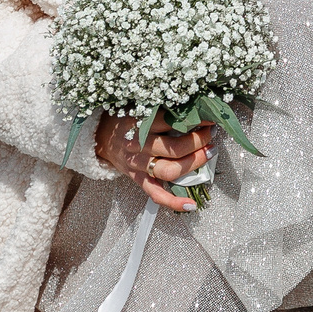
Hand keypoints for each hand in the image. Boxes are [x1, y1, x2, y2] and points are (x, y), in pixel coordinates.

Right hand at [97, 113, 214, 213]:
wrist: (100, 137)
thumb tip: (193, 107)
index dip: (195, 120)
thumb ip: (162, 109)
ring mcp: (139, 165)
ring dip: (194, 163)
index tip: (210, 117)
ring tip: (209, 152)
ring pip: (170, 170)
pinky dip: (173, 202)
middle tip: (211, 134)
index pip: (172, 122)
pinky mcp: (138, 179)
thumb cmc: (124, 120)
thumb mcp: (139, 107)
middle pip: (174, 148)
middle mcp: (140, 146)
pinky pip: (156, 194)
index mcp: (140, 124)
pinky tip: (190, 204)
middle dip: (199, 142)